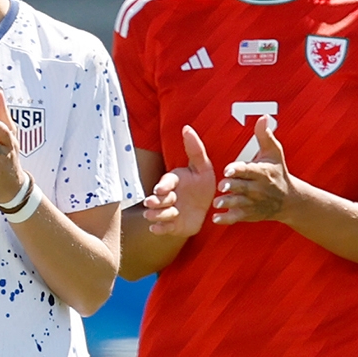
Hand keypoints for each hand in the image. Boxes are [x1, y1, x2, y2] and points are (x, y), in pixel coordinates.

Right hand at [138, 125, 217, 240]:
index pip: (165, 182)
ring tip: (156, 215)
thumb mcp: (202, 167)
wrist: (204, 209)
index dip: (163, 186)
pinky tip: (156, 229)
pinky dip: (158, 229)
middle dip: (155, 201)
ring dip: (157, 215)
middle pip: (158, 200)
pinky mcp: (170, 226)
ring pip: (158, 214)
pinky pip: (162, 228)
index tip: (161, 189)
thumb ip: (195, 149)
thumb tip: (187, 127)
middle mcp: (167, 197)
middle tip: (153, 202)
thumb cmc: (201, 185)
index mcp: (173, 182)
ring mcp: (167, 212)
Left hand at [213, 115, 292, 224]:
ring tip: (217, 202)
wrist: (289, 200)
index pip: (249, 170)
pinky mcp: (250, 214)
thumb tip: (263, 117)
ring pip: (239, 203)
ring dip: (228, 203)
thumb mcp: (274, 153)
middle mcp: (258, 189)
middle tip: (221, 186)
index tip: (229, 170)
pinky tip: (216, 219)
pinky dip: (227, 219)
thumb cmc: (277, 172)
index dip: (239, 170)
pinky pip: (238, 217)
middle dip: (233, 187)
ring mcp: (254, 203)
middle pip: (243, 187)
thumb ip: (264, 136)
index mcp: (261, 173)